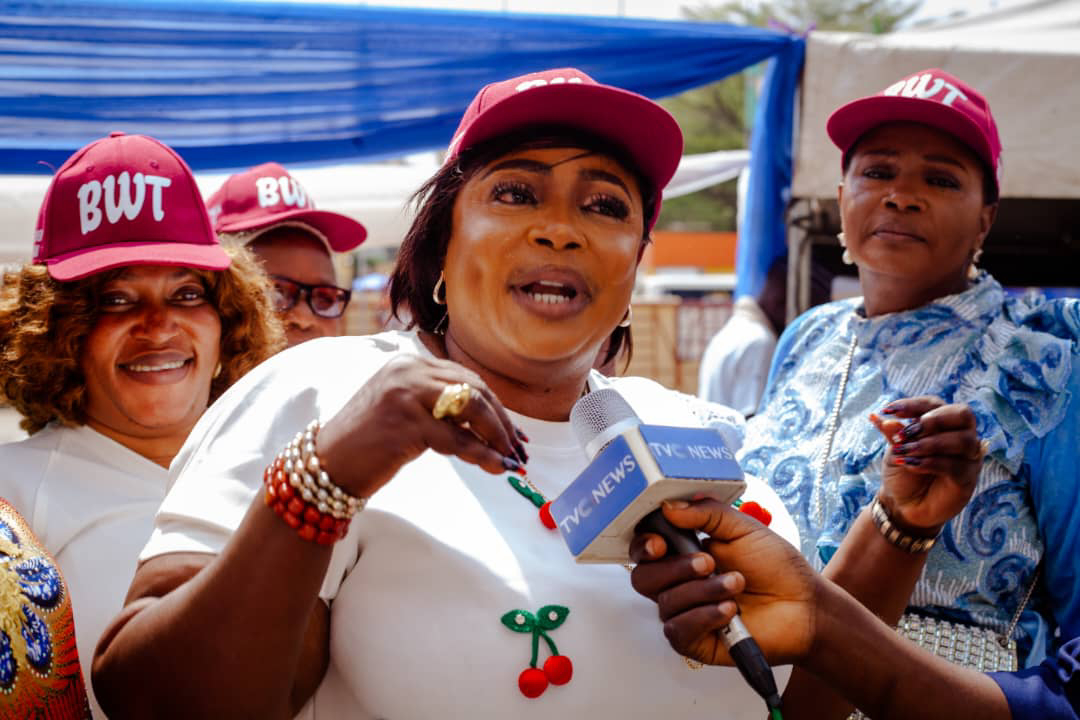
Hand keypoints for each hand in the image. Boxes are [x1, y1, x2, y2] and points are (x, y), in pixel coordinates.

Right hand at [315, 354, 525, 497]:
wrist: (327, 463)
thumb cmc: (368, 442)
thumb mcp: (406, 410)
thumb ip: (440, 406)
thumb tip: (490, 424)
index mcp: (410, 363)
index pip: (467, 378)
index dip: (496, 407)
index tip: (513, 433)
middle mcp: (409, 371)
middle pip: (475, 390)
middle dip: (502, 423)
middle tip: (518, 449)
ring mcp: (407, 394)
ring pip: (471, 409)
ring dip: (497, 436)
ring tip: (509, 460)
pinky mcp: (406, 423)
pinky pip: (457, 440)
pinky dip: (482, 455)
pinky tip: (495, 467)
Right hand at [629, 499, 818, 666]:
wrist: (805, 606)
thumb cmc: (778, 568)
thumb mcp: (743, 528)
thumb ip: (706, 513)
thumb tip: (669, 507)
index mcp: (684, 553)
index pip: (645, 549)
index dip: (644, 545)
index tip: (660, 542)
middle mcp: (680, 583)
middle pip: (644, 578)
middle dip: (674, 568)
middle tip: (707, 563)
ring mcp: (686, 613)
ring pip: (666, 602)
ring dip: (702, 591)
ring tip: (736, 585)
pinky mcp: (695, 641)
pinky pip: (678, 630)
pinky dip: (703, 616)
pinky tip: (729, 610)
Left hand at [871, 397, 983, 533]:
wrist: (904, 506)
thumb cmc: (902, 474)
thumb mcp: (895, 451)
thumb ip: (893, 434)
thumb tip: (877, 417)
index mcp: (941, 423)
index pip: (934, 404)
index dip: (913, 405)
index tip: (888, 411)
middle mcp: (960, 436)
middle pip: (962, 414)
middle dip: (933, 420)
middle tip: (908, 432)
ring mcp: (967, 457)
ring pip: (962, 440)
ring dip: (930, 443)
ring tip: (905, 451)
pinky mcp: (968, 478)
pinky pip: (956, 465)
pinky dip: (931, 462)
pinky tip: (911, 465)